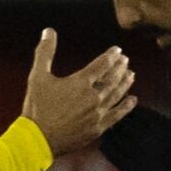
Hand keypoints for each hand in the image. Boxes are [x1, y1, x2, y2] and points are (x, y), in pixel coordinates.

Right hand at [22, 28, 134, 156]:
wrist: (37, 139)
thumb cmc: (36, 107)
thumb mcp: (37, 76)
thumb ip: (45, 52)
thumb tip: (49, 30)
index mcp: (80, 82)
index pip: (102, 65)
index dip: (111, 56)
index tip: (118, 50)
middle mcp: (93, 97)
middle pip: (112, 79)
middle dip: (120, 68)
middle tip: (125, 61)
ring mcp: (97, 114)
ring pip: (116, 95)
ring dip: (125, 84)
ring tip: (131, 75)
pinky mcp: (98, 128)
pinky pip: (117, 116)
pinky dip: (126, 107)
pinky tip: (133, 100)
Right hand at [100, 75, 170, 170]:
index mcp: (162, 127)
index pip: (140, 113)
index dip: (127, 104)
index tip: (114, 92)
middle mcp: (151, 142)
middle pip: (128, 127)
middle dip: (114, 118)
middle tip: (96, 105)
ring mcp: (146, 158)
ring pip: (122, 144)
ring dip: (110, 136)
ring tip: (93, 124)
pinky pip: (124, 163)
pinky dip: (113, 155)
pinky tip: (103, 146)